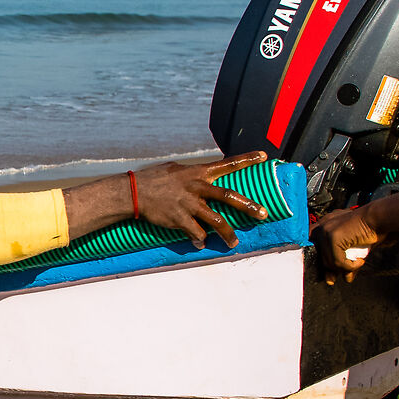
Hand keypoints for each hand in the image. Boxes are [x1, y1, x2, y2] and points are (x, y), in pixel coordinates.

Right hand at [132, 151, 268, 248]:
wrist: (134, 192)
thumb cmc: (155, 179)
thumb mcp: (176, 170)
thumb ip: (192, 174)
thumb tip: (202, 176)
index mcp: (198, 172)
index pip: (227, 163)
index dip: (247, 159)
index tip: (263, 156)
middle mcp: (197, 187)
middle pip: (229, 197)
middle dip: (248, 206)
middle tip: (263, 214)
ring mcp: (189, 205)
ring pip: (216, 221)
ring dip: (228, 234)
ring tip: (234, 243)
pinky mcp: (180, 219)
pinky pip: (196, 233)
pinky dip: (200, 239)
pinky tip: (200, 243)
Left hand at [312, 205, 382, 283]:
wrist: (380, 218)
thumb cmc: (371, 229)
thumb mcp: (356, 249)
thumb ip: (347, 261)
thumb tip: (346, 279)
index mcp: (326, 225)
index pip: (315, 249)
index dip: (325, 263)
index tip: (332, 274)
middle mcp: (322, 226)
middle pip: (321, 257)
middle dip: (334, 269)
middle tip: (347, 275)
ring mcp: (326, 231)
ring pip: (329, 262)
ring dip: (345, 268)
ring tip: (359, 262)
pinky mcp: (332, 236)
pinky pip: (337, 261)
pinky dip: (350, 266)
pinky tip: (361, 261)